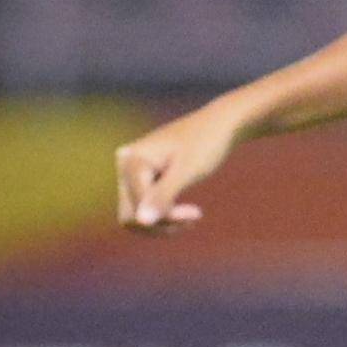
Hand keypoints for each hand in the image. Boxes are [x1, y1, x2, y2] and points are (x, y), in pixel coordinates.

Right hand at [112, 104, 241, 233]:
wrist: (222, 124)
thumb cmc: (207, 143)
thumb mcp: (187, 171)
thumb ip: (162, 196)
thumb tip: (140, 221)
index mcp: (132, 159)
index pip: (138, 208)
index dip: (166, 216)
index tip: (198, 213)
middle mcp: (125, 163)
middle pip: (130, 214)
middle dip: (161, 222)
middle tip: (193, 217)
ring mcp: (131, 170)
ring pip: (136, 214)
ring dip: (163, 222)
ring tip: (192, 217)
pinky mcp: (142, 176)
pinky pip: (144, 206)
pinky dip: (164, 214)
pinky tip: (186, 212)